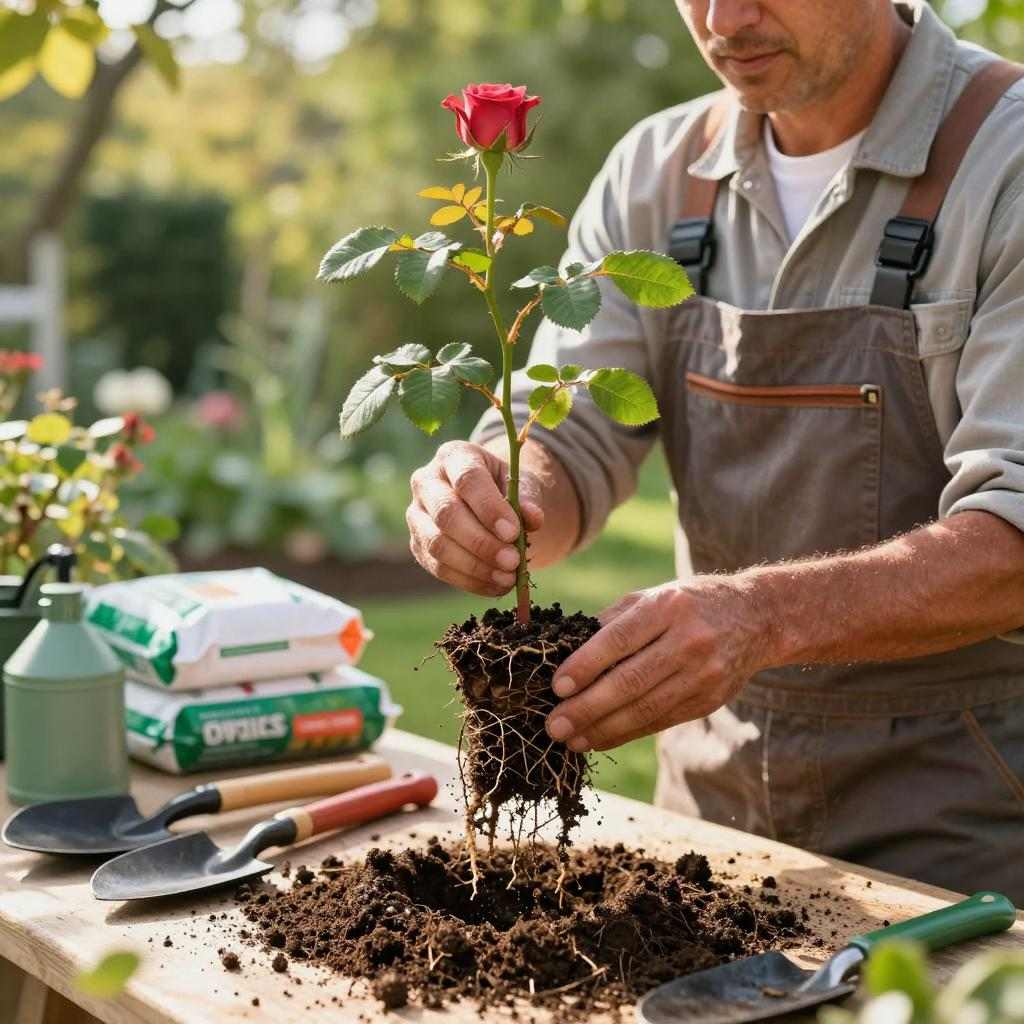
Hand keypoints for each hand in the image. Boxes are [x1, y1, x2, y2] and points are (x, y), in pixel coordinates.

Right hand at [407, 441, 543, 596]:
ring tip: (507, 577)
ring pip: (437, 544)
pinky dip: (469, 581)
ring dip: (475, 565)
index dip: (489, 508)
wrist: (485, 500)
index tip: (513, 532)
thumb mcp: (521, 484)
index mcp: (454, 456)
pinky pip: (438, 567)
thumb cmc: (503, 487)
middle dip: (481, 542)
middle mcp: (426, 481)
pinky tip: (496, 586)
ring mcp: (416, 514)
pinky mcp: (417, 544)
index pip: (467, 479)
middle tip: (513, 561)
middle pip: (446, 513)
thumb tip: (533, 518)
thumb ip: (528, 498)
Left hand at [545, 577, 772, 751]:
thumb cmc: (688, 603)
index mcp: (667, 606)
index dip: (585, 665)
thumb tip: (566, 652)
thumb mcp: (653, 596)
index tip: (557, 687)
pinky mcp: (708, 700)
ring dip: (602, 729)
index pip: (619, 639)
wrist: (756, 618)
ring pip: (645, 709)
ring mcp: (702, 674)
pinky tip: (599, 739)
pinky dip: (626, 733)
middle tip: (554, 725)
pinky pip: (660, 721)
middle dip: (587, 707)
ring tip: (570, 739)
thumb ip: (613, 621)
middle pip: (630, 681)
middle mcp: (687, 640)